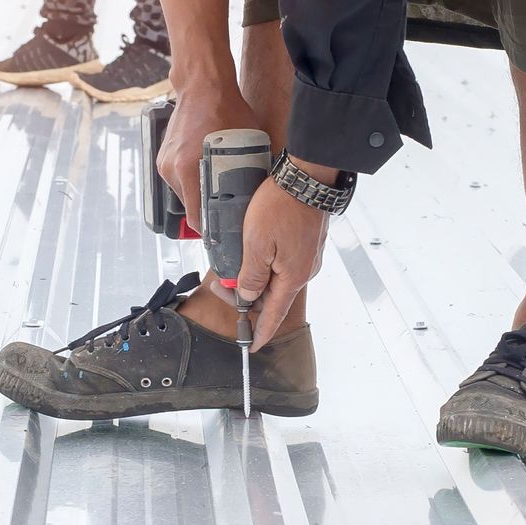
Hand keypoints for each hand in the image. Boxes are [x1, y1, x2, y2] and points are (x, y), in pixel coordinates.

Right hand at [157, 81, 260, 236]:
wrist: (202, 84)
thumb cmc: (227, 110)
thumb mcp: (246, 144)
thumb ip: (247, 171)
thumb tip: (257, 194)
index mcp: (189, 170)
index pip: (196, 217)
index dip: (210, 230)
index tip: (222, 234)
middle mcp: (171, 170)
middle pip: (190, 205)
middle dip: (207, 209)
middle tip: (226, 209)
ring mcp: (164, 162)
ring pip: (184, 192)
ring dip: (199, 193)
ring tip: (217, 187)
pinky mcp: (163, 156)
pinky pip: (178, 178)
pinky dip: (191, 179)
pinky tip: (206, 171)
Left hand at [234, 177, 327, 349]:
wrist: (307, 177)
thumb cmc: (281, 208)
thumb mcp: (256, 245)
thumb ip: (251, 277)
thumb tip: (247, 297)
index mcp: (292, 278)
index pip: (274, 316)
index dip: (261, 333)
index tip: (251, 346)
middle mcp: (304, 272)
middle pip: (271, 296)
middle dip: (244, 296)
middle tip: (218, 284)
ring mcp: (307, 257)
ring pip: (276, 278)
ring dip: (252, 278)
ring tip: (230, 266)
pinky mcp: (306, 243)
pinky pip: (282, 263)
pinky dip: (264, 264)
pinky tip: (250, 252)